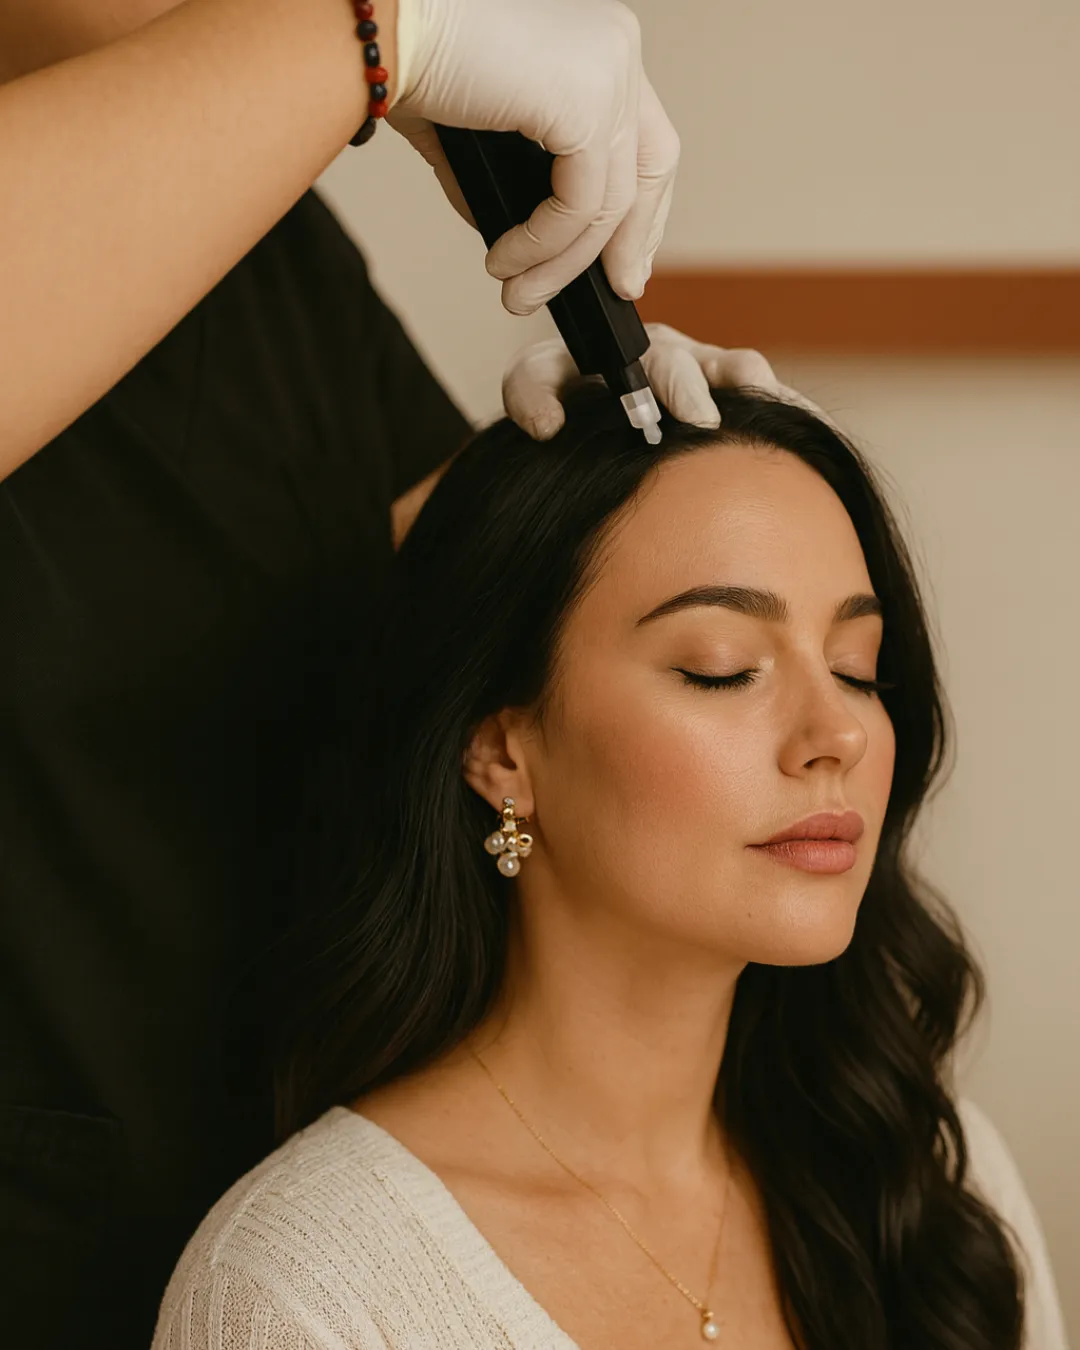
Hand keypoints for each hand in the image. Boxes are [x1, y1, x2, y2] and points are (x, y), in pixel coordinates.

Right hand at [390, 0, 678, 315]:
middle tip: (611, 291)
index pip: (645, 136)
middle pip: (652, 166)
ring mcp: (608, 71)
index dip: (641, 205)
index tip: (624, 258)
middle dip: (631, 241)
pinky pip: (579, 205)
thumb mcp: (476, 127)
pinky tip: (507, 260)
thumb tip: (515, 239)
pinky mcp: (586, 103)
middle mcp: (616, 46)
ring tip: (521, 292)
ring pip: (610, 200)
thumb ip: (507, 176)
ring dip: (564, 262)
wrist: (381, 25)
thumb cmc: (412, 50)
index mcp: (598, 41)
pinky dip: (544, 246)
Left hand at [502, 323, 789, 440]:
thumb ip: (529, 394)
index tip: (696, 419)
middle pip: (712, 367)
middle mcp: (679, 357)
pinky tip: (808, 442)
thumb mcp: (534, 381)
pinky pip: (768, 403)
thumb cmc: (560, 388)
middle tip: (716, 426)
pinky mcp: (731, 401)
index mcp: (636, 350)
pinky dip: (792, 414)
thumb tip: (548, 425)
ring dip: (767, 396)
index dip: (680, 387)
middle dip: (717, 395)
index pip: (661, 361)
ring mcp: (709, 377)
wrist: (579, 399)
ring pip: (748, 376)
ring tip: (790, 423)